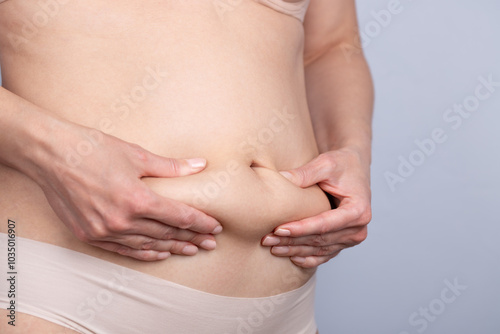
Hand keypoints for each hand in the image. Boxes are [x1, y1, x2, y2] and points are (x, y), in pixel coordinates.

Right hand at [34, 123, 221, 260]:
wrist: (50, 154)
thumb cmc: (93, 149)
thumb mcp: (136, 155)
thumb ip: (171, 167)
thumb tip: (200, 165)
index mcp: (136, 199)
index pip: (179, 216)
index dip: (200, 222)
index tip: (215, 226)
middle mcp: (121, 220)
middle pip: (166, 233)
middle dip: (192, 237)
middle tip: (211, 242)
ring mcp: (103, 231)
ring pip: (147, 244)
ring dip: (171, 248)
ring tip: (192, 250)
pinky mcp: (89, 234)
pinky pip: (123, 250)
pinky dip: (143, 253)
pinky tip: (159, 254)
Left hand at [261, 147, 370, 267]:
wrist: (354, 168)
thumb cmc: (342, 164)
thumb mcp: (326, 163)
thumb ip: (305, 173)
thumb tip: (281, 177)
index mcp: (358, 210)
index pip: (324, 224)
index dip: (300, 228)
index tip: (278, 229)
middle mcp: (358, 228)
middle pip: (320, 240)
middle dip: (292, 240)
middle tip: (267, 239)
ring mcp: (352, 238)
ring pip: (319, 249)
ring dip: (295, 250)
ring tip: (272, 247)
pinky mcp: (344, 242)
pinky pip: (325, 255)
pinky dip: (308, 258)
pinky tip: (291, 257)